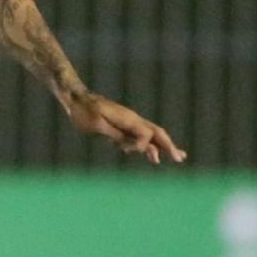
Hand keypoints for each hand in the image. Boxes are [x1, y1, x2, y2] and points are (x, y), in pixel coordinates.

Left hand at [61, 90, 186, 164]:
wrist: (76, 98)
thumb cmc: (82, 111)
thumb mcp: (95, 125)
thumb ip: (113, 134)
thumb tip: (127, 145)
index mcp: (127, 119)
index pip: (146, 135)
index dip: (140, 146)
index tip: (122, 150)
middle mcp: (132, 119)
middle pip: (157, 133)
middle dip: (169, 146)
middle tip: (180, 159)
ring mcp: (129, 121)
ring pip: (152, 134)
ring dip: (164, 146)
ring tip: (178, 157)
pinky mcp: (123, 124)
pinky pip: (141, 135)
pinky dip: (149, 145)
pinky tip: (153, 155)